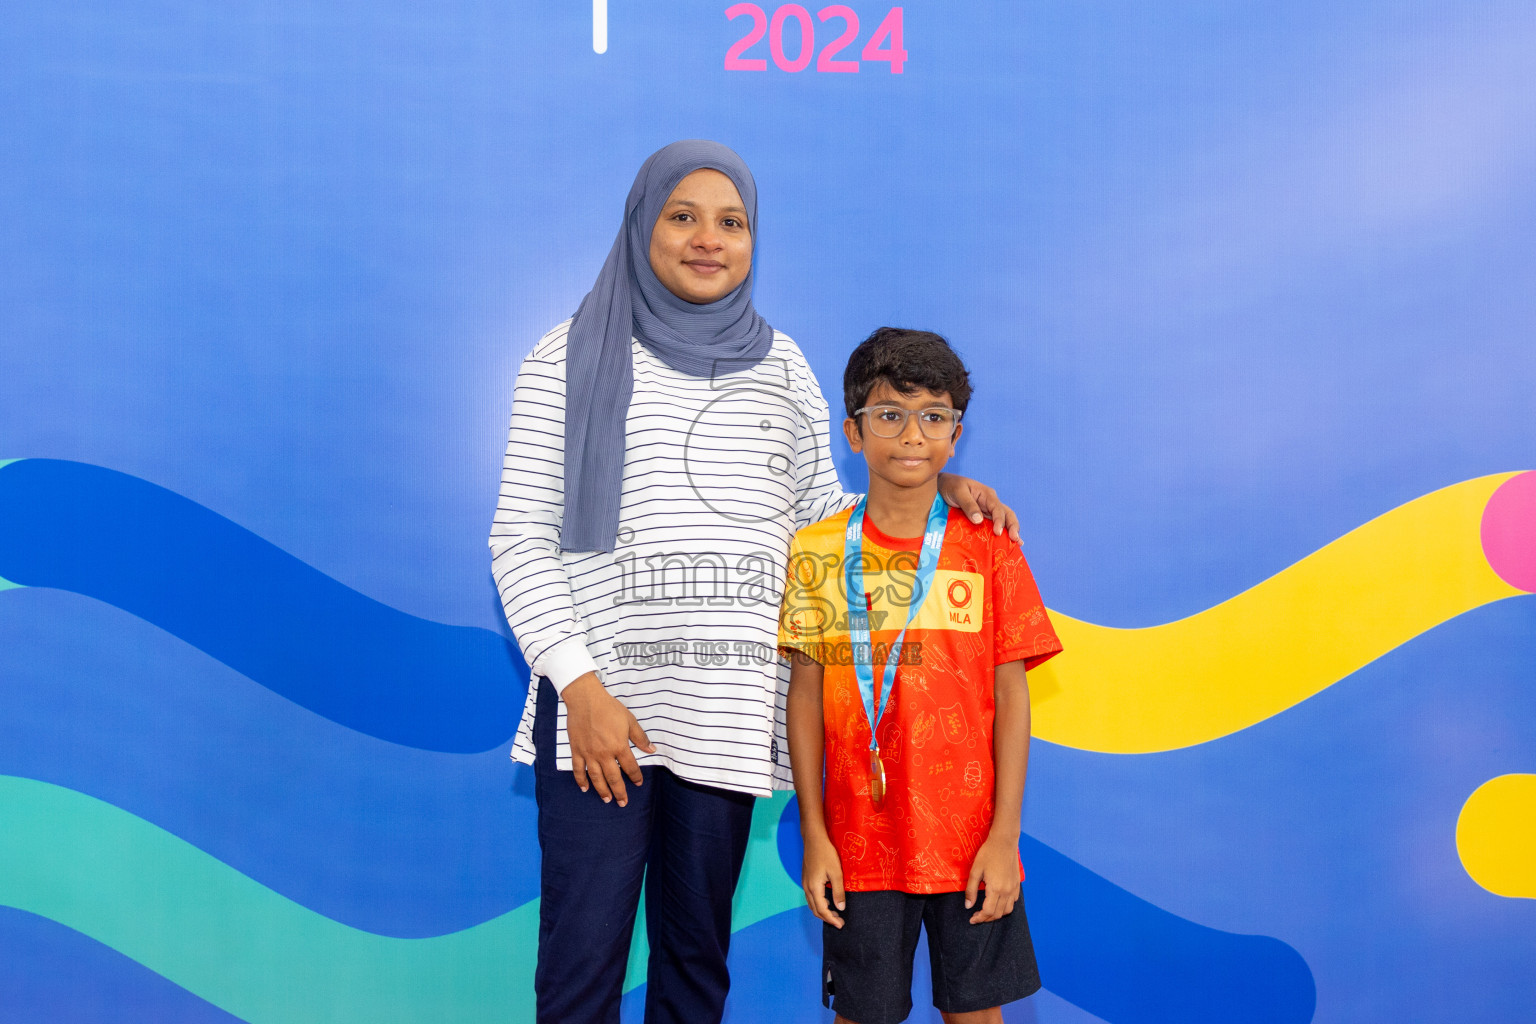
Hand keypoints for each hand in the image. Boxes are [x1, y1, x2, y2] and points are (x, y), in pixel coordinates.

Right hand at [561, 672, 654, 806]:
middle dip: (620, 792)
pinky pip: (578, 769)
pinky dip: (581, 780)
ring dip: (602, 790)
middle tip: (623, 803)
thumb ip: (640, 737)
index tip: (638, 783)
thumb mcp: (629, 720)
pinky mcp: (577, 751)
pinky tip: (585, 788)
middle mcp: (604, 754)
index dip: (635, 776)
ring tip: (607, 800)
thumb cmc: (609, 708)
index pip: (630, 767)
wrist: (585, 700)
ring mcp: (589, 754)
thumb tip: (652, 749)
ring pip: (596, 778)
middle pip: (613, 778)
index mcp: (619, 746)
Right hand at [801, 833, 846, 927]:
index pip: (822, 910)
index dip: (831, 919)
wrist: (813, 839)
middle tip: (840, 921)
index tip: (841, 925)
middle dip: (827, 918)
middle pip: (815, 910)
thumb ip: (838, 891)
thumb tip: (841, 908)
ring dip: (823, 911)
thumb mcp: (836, 873)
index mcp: (814, 888)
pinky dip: (819, 903)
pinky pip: (811, 897)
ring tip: (835, 913)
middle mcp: (807, 888)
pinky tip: (828, 901)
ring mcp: (805, 883)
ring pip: (812, 904)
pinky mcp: (806, 879)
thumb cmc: (826, 853)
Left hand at [936, 473, 1020, 541]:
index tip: (997, 532)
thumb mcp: (958, 492)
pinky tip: (1007, 544)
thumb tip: (979, 520)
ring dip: (1011, 532)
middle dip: (1013, 526)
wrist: (941, 488)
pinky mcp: (982, 520)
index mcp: (987, 495)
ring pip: (1004, 521)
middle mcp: (990, 504)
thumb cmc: (950, 486)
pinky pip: (994, 526)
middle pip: (1007, 514)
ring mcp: (987, 512)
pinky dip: (1002, 534)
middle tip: (1015, 540)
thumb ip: (968, 505)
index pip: (998, 509)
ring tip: (1017, 544)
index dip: (999, 521)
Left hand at [964, 835, 1021, 923]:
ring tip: (986, 911)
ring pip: (1007, 910)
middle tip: (976, 916)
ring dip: (996, 914)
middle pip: (998, 914)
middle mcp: (1007, 892)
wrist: (1004, 841)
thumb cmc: (988, 854)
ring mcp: (1014, 888)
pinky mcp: (1017, 884)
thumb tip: (968, 906)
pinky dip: (1005, 907)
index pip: (988, 912)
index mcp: (996, 889)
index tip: (971, 919)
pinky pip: (1013, 902)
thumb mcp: (975, 871)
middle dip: (986, 919)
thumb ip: (971, 890)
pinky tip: (998, 902)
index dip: (979, 918)